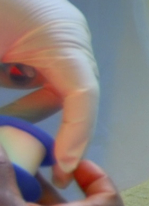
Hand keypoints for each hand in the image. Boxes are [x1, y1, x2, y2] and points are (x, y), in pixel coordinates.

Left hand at [0, 0, 97, 184]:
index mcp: (62, 42)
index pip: (83, 98)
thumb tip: (5, 126)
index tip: (60, 168)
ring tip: (2, 114)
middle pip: (69, 98)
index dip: (75, 137)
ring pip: (53, 89)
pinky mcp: (45, 36)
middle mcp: (71, 42)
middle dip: (34, 122)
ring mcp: (60, 38)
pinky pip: (43, 73)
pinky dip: (21, 86)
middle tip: (12, 144)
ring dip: (24, 105)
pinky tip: (1, 76)